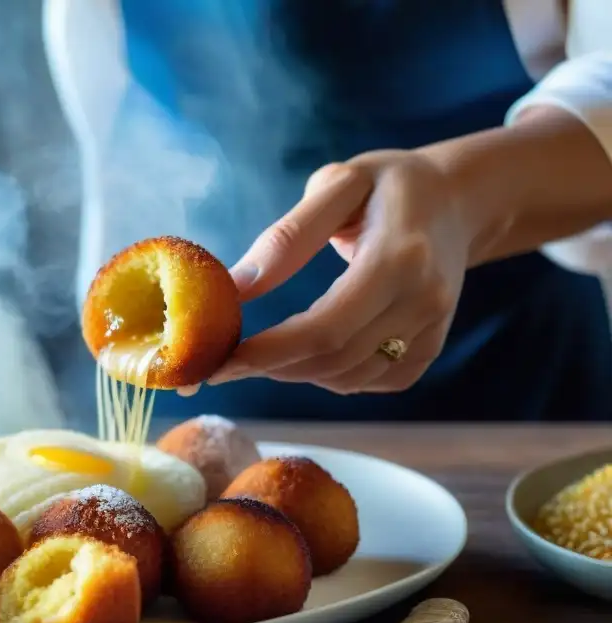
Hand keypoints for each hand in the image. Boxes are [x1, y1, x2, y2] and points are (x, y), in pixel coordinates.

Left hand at [208, 150, 471, 394]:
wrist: (458, 202)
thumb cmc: (390, 185)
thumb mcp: (339, 184)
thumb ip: (288, 236)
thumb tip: (238, 286)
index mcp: (400, 258)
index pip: (327, 326)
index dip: (270, 351)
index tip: (220, 360)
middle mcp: (423, 302)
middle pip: (334, 359)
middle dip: (271, 366)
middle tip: (223, 361)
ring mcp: (431, 331)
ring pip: (347, 377)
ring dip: (295, 370)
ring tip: (260, 349)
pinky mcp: (429, 350)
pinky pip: (367, 381)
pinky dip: (328, 374)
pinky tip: (308, 349)